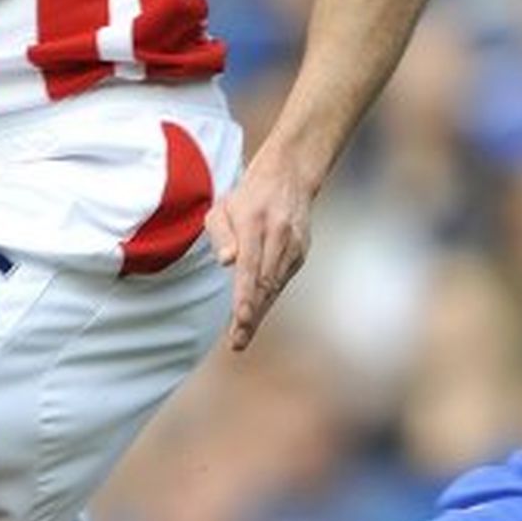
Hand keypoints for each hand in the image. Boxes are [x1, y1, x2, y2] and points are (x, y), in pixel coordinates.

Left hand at [204, 157, 312, 351]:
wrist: (289, 177)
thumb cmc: (248, 196)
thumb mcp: (222, 207)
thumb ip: (220, 234)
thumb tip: (226, 262)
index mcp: (256, 223)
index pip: (250, 267)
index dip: (246, 297)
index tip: (241, 320)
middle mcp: (278, 236)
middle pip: (265, 283)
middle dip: (252, 316)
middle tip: (238, 343)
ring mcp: (294, 245)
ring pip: (276, 286)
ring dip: (260, 312)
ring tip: (242, 336)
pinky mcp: (301, 252)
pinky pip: (282, 280)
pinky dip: (269, 298)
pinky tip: (256, 314)